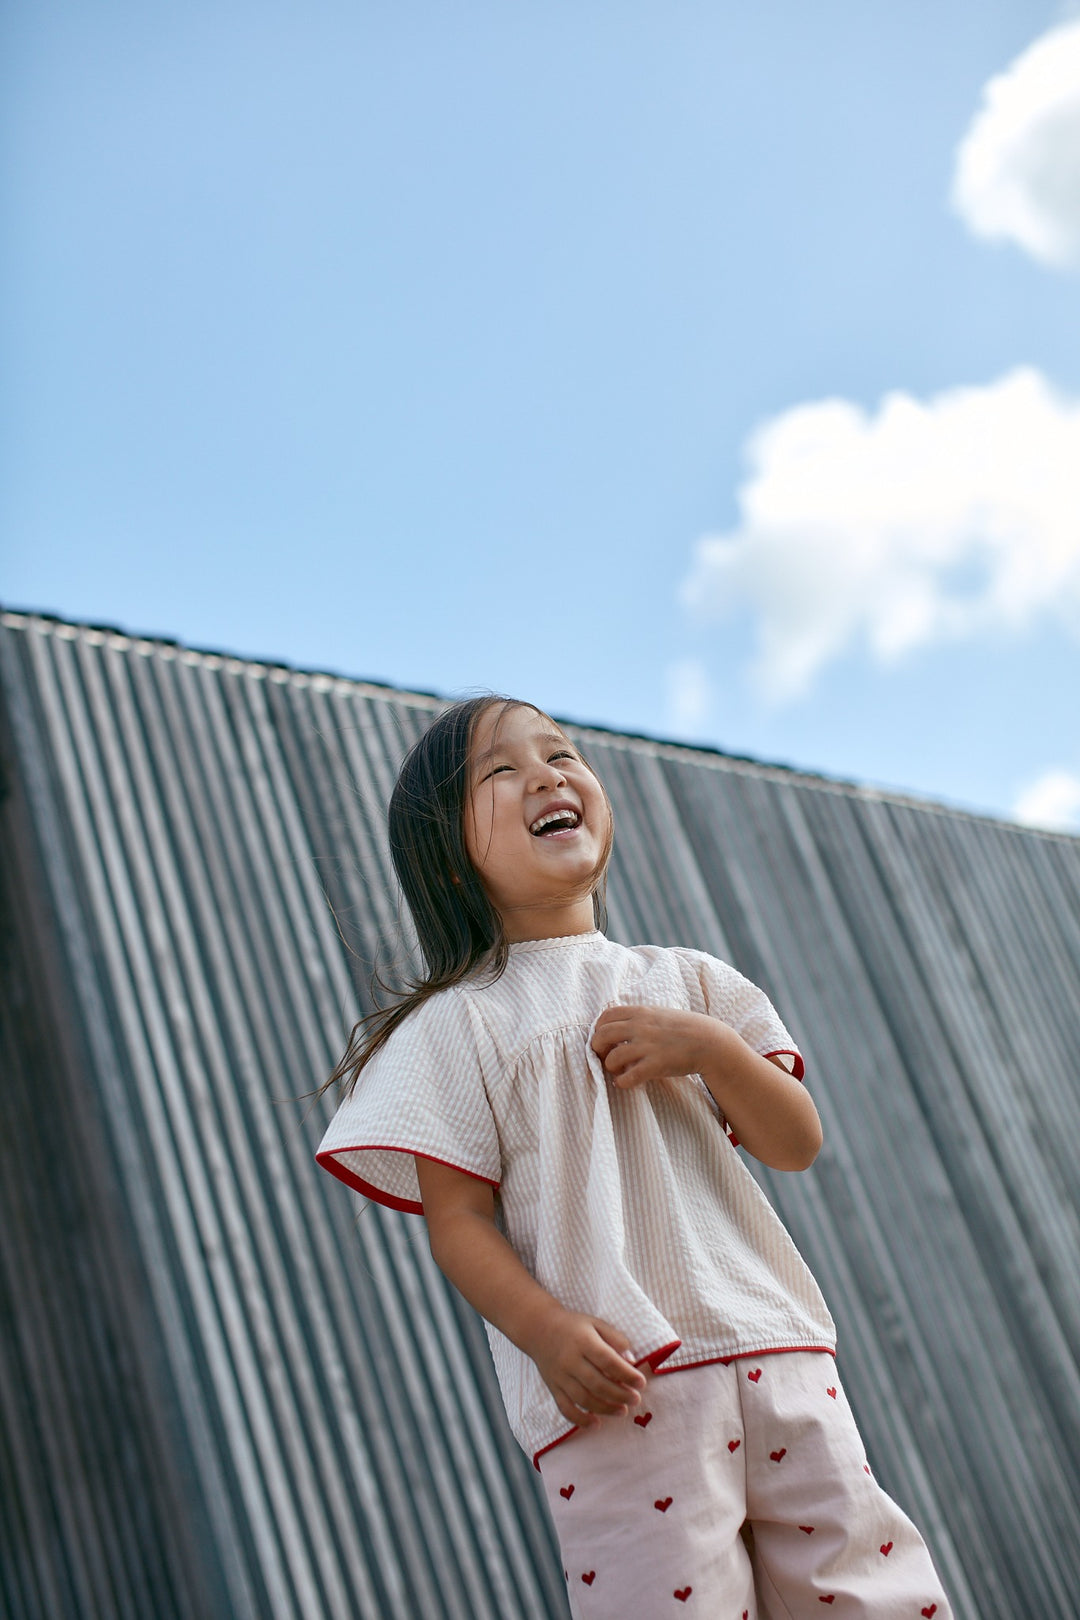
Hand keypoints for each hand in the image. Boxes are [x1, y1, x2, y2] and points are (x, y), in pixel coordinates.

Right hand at [525, 1305, 646, 1428]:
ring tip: (623, 1411)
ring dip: (605, 1408)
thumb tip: (632, 1360)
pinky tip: (596, 1424)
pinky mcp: (554, 1388)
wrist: (539, 1329)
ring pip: (583, 1398)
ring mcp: (560, 1377)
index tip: (641, 1383)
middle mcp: (570, 1360)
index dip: (626, 1374)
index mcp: (583, 1341)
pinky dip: (580, 1420)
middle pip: (597, 1383)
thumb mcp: (596, 1324)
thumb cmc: (573, 1327)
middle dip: (619, 1394)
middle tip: (636, 1399)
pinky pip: (566, 1408)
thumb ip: (615, 1339)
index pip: (607, 1360)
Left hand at [591, 1004, 717, 1088]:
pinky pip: (628, 1077)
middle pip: (602, 1035)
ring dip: (610, 1066)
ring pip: (612, 1058)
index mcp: (641, 1013)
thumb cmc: (685, 1028)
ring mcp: (648, 1046)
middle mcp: (640, 1027)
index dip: (598, 1028)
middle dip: (597, 1048)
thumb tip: (619, 1026)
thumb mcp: (660, 1014)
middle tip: (604, 1056)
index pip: (606, 1016)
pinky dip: (621, 1082)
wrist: (710, 1042)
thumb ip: (640, 1018)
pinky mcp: (656, 1065)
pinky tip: (624, 1082)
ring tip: (617, 1070)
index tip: (603, 1039)